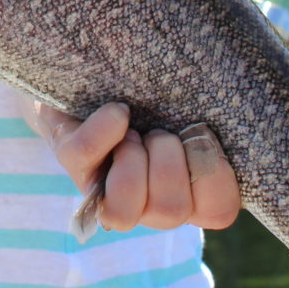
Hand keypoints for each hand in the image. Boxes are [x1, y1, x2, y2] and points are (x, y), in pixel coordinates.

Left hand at [32, 100, 240, 236]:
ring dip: (136, 159)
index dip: (216, 176)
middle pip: (172, 210)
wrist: (96, 77)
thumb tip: (216, 124)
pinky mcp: (69, 157)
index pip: (219, 211)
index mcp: (186, 193)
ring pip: (123, 210)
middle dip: (170, 159)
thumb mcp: (195, 110)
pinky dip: (104, 131)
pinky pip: (82, 156)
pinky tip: (117, 113)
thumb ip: (213, 124)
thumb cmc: (158, 99)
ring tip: (134, 134)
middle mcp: (145, 204)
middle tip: (160, 133)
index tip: (203, 138)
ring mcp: (103, 188)